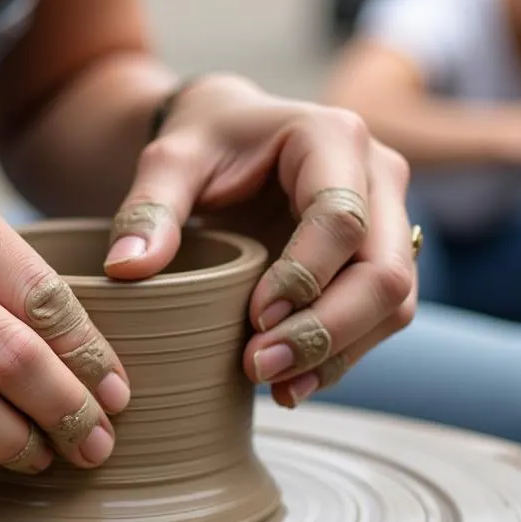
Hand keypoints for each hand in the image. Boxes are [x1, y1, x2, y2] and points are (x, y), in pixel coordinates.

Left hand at [103, 74, 415, 407]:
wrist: (229, 136)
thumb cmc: (204, 141)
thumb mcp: (170, 161)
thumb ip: (149, 208)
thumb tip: (126, 269)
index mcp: (333, 138)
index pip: (341, 219)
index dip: (305, 277)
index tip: (255, 318)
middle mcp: (378, 176)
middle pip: (384, 270)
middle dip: (328, 330)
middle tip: (259, 366)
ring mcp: (388, 220)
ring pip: (394, 303)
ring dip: (338, 353)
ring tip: (274, 385)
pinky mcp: (377, 259)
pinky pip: (380, 318)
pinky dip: (340, 357)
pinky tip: (292, 385)